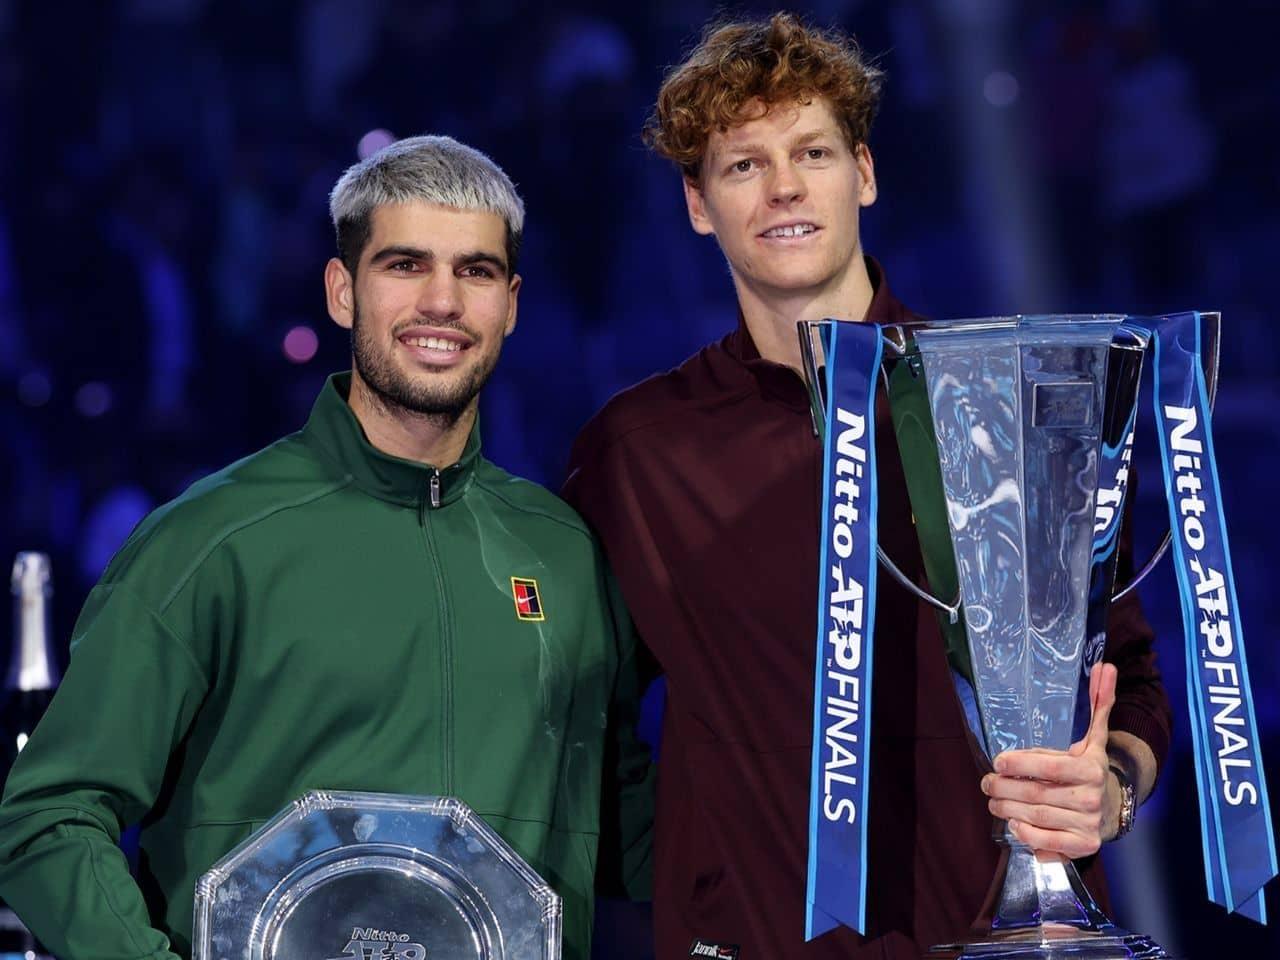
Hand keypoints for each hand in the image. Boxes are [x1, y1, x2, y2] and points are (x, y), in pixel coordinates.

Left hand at [979, 662, 1118, 858]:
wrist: (1111, 807)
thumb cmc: (1089, 768)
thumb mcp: (1094, 737)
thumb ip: (1098, 703)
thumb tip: (1106, 666)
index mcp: (1091, 769)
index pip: (1049, 767)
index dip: (1020, 764)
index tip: (998, 761)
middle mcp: (1090, 798)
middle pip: (1036, 794)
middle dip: (1004, 788)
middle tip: (986, 782)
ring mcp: (1087, 824)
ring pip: (1036, 816)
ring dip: (1007, 808)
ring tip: (993, 799)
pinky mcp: (1083, 845)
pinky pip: (1048, 843)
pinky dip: (1027, 834)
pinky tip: (1014, 823)